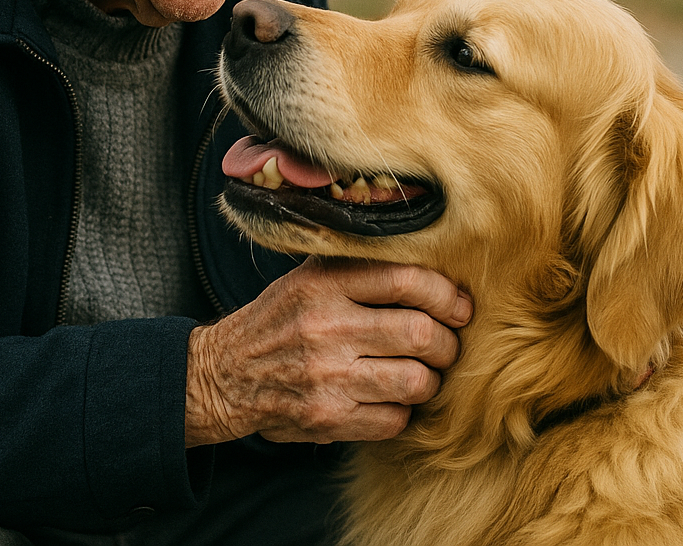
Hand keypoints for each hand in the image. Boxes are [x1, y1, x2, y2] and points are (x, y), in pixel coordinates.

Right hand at [184, 256, 471, 446]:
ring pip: (417, 381)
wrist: (223, 374)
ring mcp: (327, 377)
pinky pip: (395, 419)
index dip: (446, 294)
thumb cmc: (279, 319)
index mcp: (323, 284)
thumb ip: (358, 266)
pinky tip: (390, 398)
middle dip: (448, 342)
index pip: (406, 280)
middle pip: (422, 333)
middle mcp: (326, 327)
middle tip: (447, 344)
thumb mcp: (307, 277)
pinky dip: (403, 411)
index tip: (459, 304)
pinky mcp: (328, 419)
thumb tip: (430, 262)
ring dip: (431, 380)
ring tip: (423, 373)